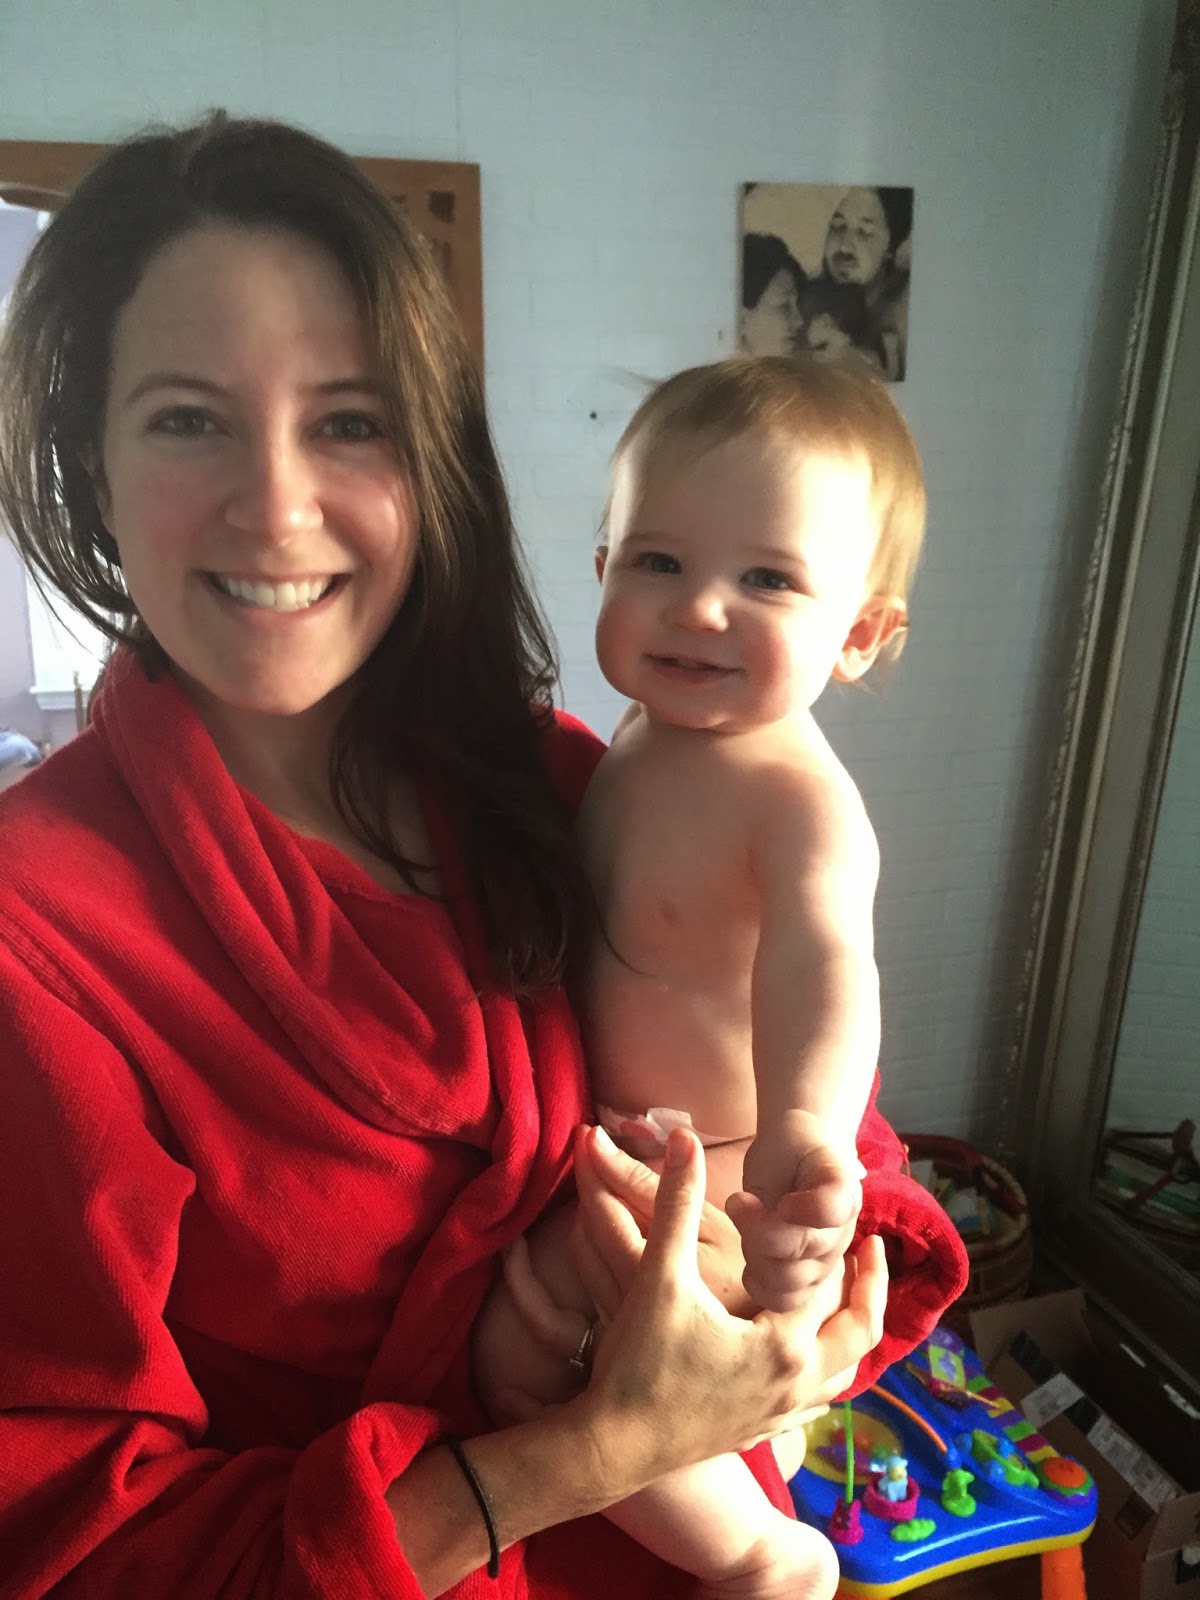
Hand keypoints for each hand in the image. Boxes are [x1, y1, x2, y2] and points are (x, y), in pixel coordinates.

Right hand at [568, 1125, 886, 1489]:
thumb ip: (677, 1204)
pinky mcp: (757, 1435)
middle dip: (870, 1292)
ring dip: (849, 1336)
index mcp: (782, 1344)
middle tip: (872, 1253)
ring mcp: (778, 1417)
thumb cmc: (638, 1364)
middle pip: (857, 1335)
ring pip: (841, 1376)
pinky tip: (806, 1362)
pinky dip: (823, 1374)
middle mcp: (794, 1385)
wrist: (611, 1448)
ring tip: (846, 1302)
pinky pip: (812, 1404)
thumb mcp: (660, 1276)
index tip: (856, 1221)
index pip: (831, 1288)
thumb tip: (683, 1138)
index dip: (843, 1252)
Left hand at [729, 1111, 863, 1310]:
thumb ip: (781, 1170)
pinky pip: (783, 1300)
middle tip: (739, 1202)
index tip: (782, 1199)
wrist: (798, 1161)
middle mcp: (840, 1232)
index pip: (832, 1208)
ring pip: (788, 1280)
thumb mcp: (787, 1143)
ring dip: (756, 1256)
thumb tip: (777, 1210)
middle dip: (759, 1230)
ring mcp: (825, 1263)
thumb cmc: (790, 1151)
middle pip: (800, 1248)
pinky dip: (759, 1284)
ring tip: (747, 1229)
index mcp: (843, 1192)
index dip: (805, 1209)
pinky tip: (750, 1260)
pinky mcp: (804, 1283)